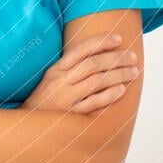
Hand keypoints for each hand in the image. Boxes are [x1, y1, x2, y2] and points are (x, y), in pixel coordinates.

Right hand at [22, 33, 138, 113]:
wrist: (28, 124)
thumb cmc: (45, 98)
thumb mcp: (52, 78)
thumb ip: (71, 67)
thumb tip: (98, 53)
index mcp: (56, 69)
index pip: (80, 50)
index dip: (100, 42)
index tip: (118, 38)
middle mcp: (61, 81)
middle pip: (92, 64)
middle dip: (115, 58)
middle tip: (133, 57)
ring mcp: (66, 98)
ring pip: (96, 82)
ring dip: (118, 75)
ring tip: (134, 72)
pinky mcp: (72, 116)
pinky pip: (93, 103)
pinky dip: (109, 95)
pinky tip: (122, 90)